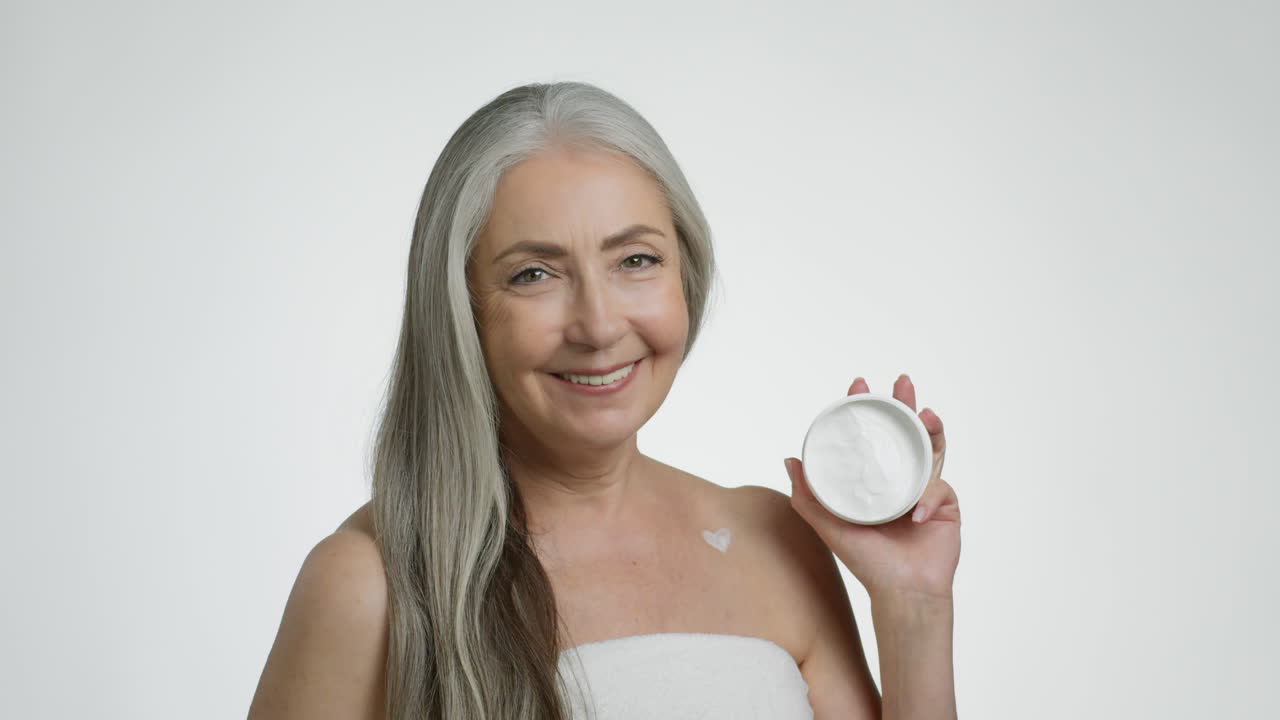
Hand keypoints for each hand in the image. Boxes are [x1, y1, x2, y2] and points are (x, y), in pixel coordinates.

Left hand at [784, 374, 959, 601]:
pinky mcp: (946, 504)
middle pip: (904, 432)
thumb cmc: (866, 562)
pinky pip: (939, 489)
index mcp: (874, 480)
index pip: (870, 436)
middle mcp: (900, 479)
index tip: (858, 385)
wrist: (901, 593)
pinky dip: (928, 498)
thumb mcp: (831, 526)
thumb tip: (789, 459)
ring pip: (931, 448)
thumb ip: (808, 497)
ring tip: (926, 414)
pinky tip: (914, 515)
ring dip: (931, 428)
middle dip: (904, 404)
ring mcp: (925, 489)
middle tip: (900, 382)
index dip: (866, 409)